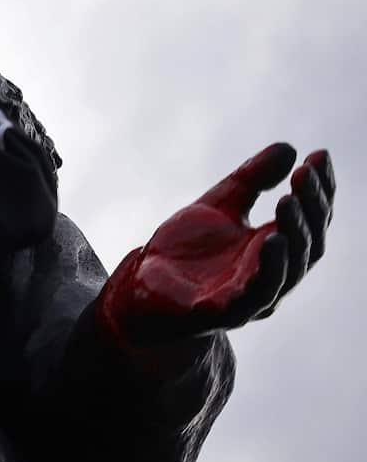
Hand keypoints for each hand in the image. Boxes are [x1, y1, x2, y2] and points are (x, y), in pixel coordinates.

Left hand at [99, 143, 334, 347]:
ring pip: (287, 271)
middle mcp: (272, 275)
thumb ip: (251, 180)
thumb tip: (289, 149)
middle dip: (309, 208)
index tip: (319, 156)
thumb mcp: (219, 205)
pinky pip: (254, 296)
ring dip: (293, 236)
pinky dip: (267, 270)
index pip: (309, 220)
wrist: (142, 286)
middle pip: (306, 244)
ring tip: (289, 202)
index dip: (319, 191)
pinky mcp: (223, 312)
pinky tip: (270, 242)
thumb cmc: (186, 249)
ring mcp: (250, 297)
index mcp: (274, 249)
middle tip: (303, 174)